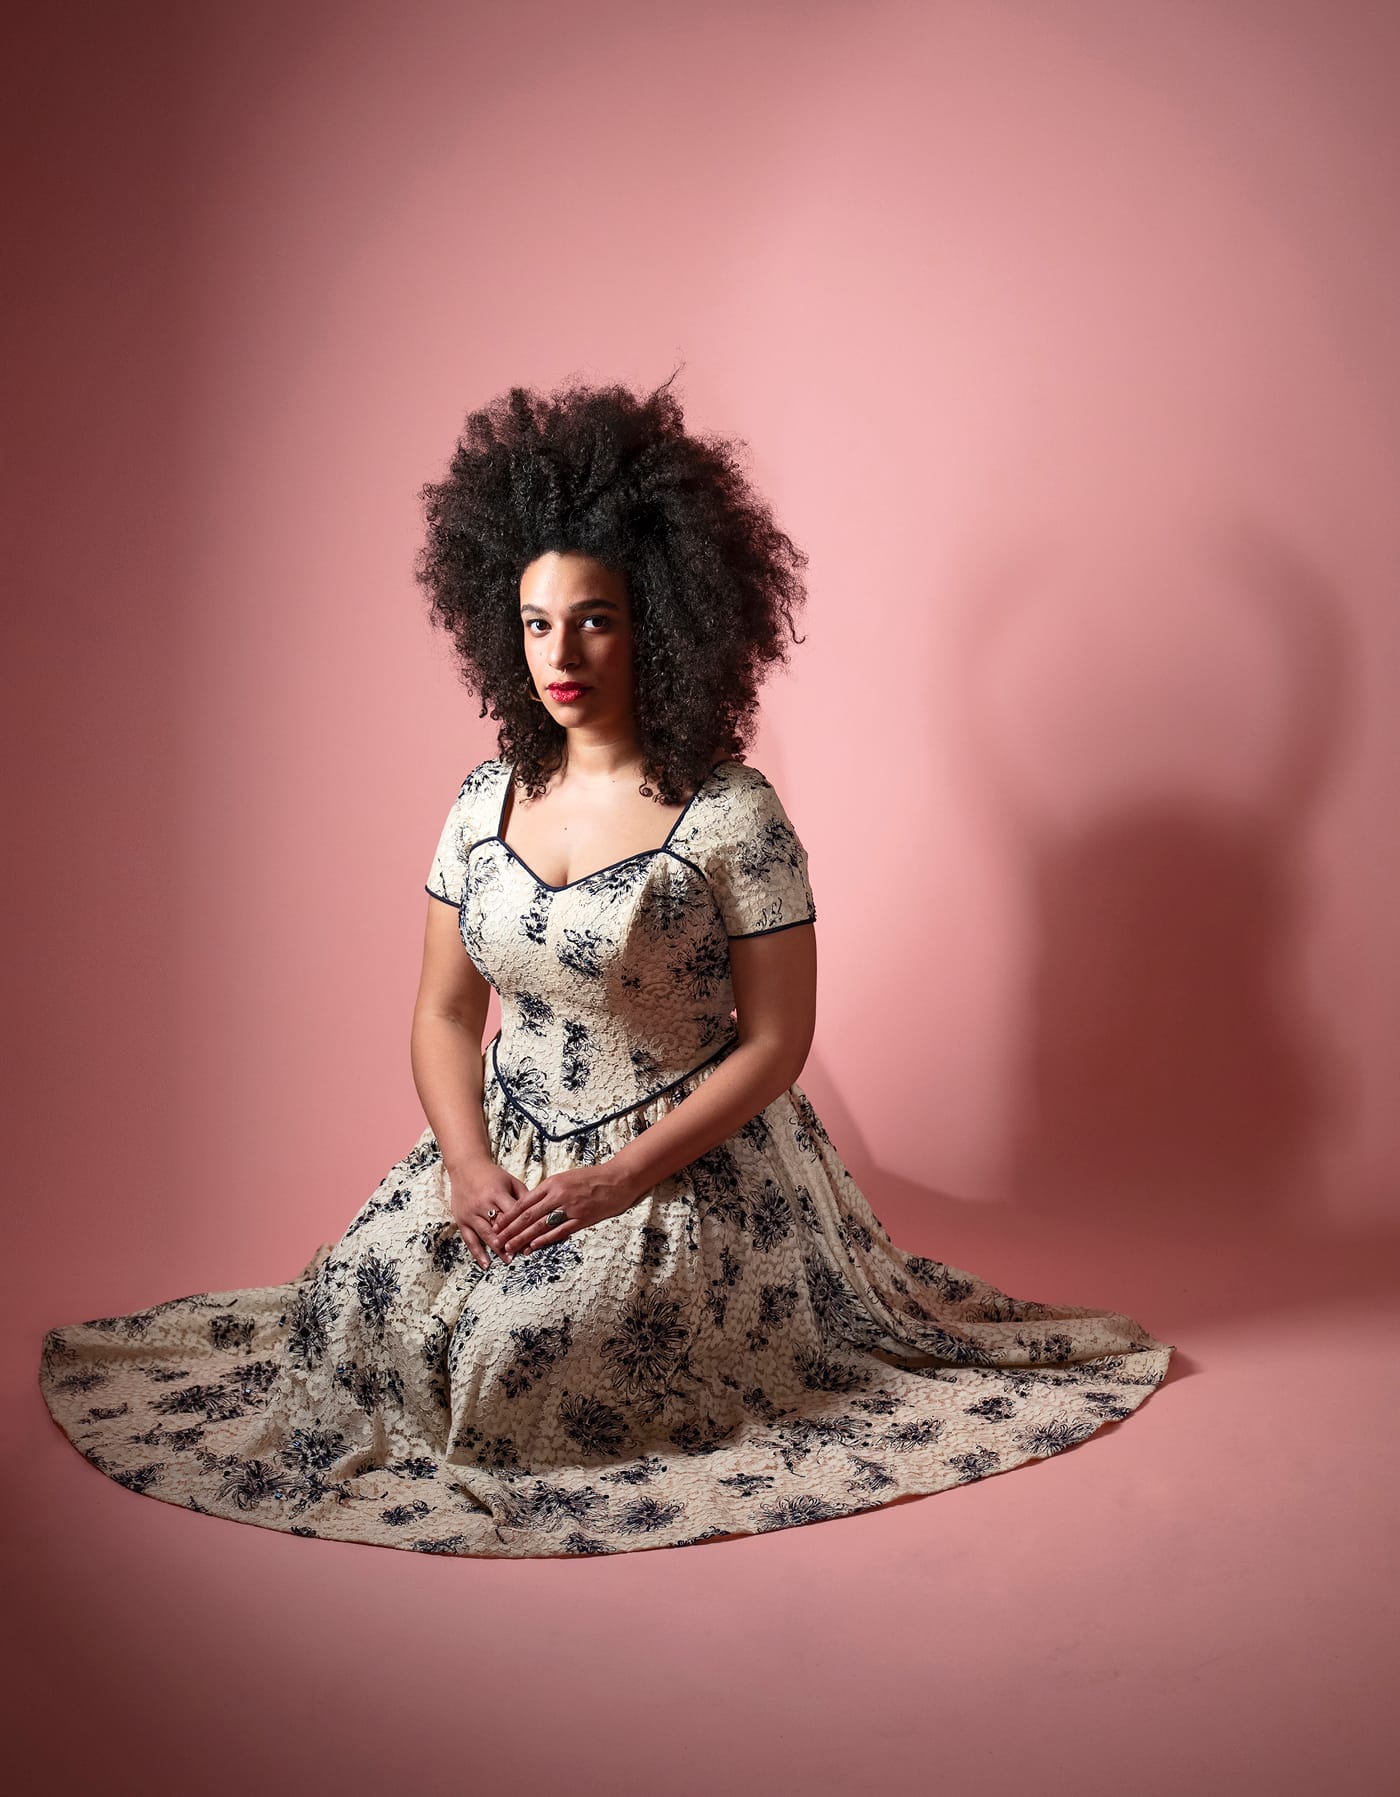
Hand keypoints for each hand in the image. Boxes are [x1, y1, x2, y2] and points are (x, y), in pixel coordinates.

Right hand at [446, 1155, 529, 1270]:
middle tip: (523, 1254)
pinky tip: (486, 1264)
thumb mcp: (511, 1181)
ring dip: (497, 1249)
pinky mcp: (461, 1220)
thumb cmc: (492, 1175)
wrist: (466, 1167)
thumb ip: (524, 1197)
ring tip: (508, 1260)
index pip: (513, 1214)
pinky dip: (477, 1253)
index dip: (523, 1227)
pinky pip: (469, 1239)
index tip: (534, 1238)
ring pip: (485, 1234)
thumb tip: (539, 1213)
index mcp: (497, 1193)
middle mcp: (483, 1204)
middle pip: (499, 1227)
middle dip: (512, 1241)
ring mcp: (471, 1214)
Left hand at [495, 1161, 642, 1257]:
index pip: (524, 1202)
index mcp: (552, 1183)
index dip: (508, 1215)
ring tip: (511, 1248)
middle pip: (528, 1216)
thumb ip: (549, 1190)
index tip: (497, 1225)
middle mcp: (558, 1195)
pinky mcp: (582, 1218)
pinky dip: (545, 1239)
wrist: (617, 1179)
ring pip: (541, 1225)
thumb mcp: (566, 1177)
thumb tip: (532, 1203)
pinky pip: (560, 1231)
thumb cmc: (591, 1177)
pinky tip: (534, 1246)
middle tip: (497, 1241)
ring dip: (523, 1238)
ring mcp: (570, 1208)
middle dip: (510, 1230)